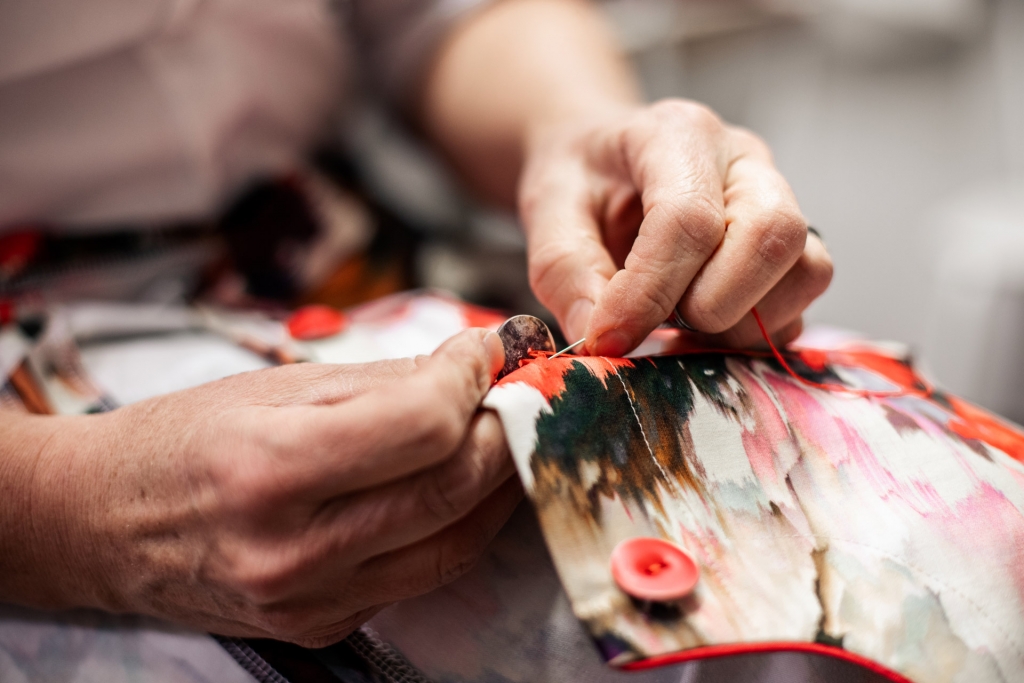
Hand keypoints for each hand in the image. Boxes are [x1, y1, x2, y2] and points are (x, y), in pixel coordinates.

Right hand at [6, 329, 518, 647]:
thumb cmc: (184, 440)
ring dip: (495, 483)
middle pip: (452, 488)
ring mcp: (313, 601)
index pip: (424, 426)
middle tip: (514, 392)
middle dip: (502, 430)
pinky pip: (423, 573)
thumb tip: (475, 366)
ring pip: (456, 542)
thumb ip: (388, 380)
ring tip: (496, 434)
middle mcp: (294, 551)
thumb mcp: (278, 386)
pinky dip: (454, 524)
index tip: (490, 351)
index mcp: (272, 470)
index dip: (474, 380)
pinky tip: (454, 485)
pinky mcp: (326, 625)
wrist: (106, 523)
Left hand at [519, 99, 832, 355]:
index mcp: (678, 133)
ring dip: (740, 322)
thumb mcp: (547, 211)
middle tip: (658, 319)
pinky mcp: (793, 246)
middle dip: (711, 304)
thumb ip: (565, 273)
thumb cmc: (579, 180)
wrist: (605, 162)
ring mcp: (780, 199)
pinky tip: (703, 326)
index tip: (608, 337)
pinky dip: (755, 331)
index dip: (649, 292)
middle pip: (771, 237)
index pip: (689, 218)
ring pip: (805, 272)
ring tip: (680, 322)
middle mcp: (745, 160)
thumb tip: (602, 341)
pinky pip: (801, 303)